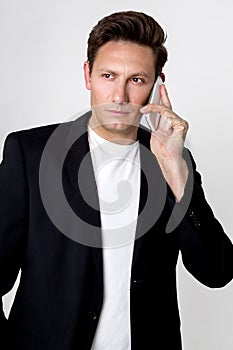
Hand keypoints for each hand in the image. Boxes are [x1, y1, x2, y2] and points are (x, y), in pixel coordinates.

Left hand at [140, 84, 188, 200]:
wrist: (167, 159)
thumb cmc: (162, 149)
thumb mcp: (154, 132)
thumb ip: (154, 122)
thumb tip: (144, 114)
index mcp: (169, 123)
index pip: (165, 106)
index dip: (162, 96)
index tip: (159, 86)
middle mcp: (176, 121)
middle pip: (167, 105)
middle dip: (162, 94)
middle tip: (159, 83)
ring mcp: (180, 123)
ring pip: (166, 110)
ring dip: (154, 108)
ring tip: (144, 108)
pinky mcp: (181, 126)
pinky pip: (169, 115)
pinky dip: (159, 113)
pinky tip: (151, 113)